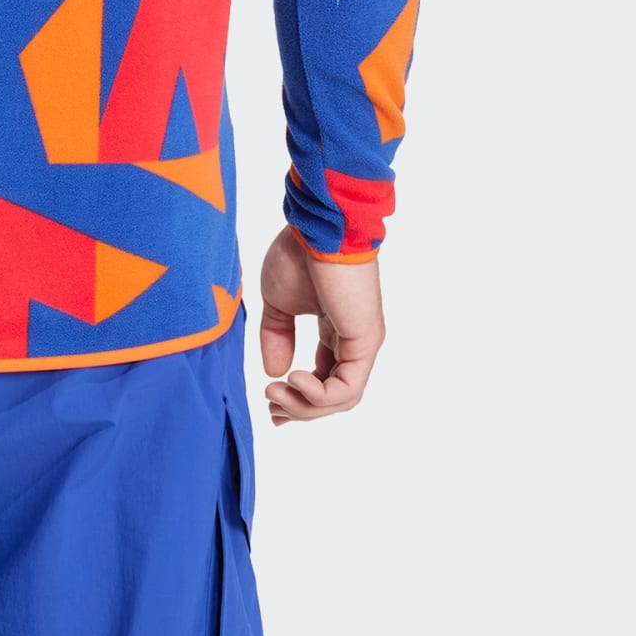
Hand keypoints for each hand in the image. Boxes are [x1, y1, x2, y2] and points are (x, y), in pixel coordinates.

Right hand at [257, 226, 384, 424]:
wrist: (317, 227)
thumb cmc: (299, 253)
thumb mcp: (277, 302)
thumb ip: (276, 337)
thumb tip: (275, 372)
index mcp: (335, 329)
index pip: (324, 378)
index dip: (298, 397)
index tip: (270, 403)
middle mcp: (352, 340)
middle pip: (332, 395)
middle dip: (300, 409)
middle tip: (271, 408)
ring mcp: (361, 342)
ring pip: (341, 399)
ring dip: (305, 406)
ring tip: (276, 394)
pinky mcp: (365, 342)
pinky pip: (347, 388)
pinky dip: (320, 395)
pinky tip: (294, 379)